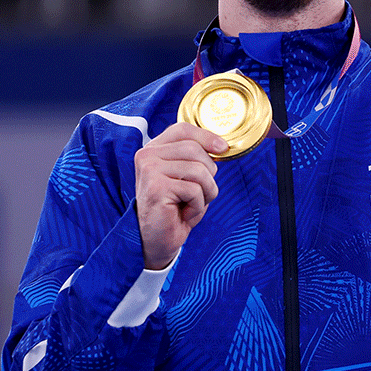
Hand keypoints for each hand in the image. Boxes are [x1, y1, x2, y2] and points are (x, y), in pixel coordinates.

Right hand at [134, 123, 227, 269]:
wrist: (157, 241)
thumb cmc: (174, 209)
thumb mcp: (187, 178)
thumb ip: (196, 158)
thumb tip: (221, 145)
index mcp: (154, 149)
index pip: (183, 129)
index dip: (207, 137)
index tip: (223, 149)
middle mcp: (147, 155)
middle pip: (195, 150)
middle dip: (209, 174)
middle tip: (199, 193)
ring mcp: (149, 170)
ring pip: (199, 170)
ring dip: (205, 192)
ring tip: (192, 204)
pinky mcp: (156, 187)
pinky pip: (194, 190)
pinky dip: (197, 206)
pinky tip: (183, 213)